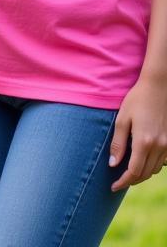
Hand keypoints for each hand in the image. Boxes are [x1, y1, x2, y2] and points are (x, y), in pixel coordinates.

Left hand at [110, 75, 166, 190]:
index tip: (113, 186)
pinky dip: (152, 166)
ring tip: (128, 172)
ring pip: (155, 170)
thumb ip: (118, 143)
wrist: (159, 88)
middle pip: (145, 174)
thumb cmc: (137, 100)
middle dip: (131, 180)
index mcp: (144, 142)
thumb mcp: (122, 119)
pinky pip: (162, 162)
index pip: (134, 171)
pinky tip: (142, 161)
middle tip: (118, 182)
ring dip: (142, 174)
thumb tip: (112, 164)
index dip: (123, 181)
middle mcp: (159, 147)